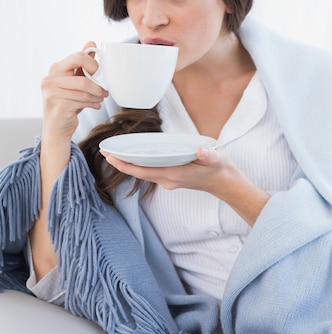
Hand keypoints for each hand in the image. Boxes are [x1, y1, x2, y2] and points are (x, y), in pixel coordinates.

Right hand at [41, 42, 107, 138]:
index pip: (78, 57)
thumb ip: (82, 63)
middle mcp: (50, 80)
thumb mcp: (75, 81)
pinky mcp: (58, 106)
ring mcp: (51, 93)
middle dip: (97, 85)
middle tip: (104, 90)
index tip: (98, 73)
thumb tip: (91, 43)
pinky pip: (82, 102)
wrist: (56, 127)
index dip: (92, 64)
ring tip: (100, 99)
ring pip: (84, 92)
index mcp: (55, 69)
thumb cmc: (67, 102)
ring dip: (97, 96)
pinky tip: (94, 105)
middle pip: (82, 78)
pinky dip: (92, 104)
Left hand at [101, 146, 270, 225]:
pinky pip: (149, 171)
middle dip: (121, 163)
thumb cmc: (220, 168)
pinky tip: (131, 156)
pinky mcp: (170, 176)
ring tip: (113, 153)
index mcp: (174, 174)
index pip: (144, 171)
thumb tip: (202, 151)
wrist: (225, 182)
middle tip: (104, 151)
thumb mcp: (217, 159)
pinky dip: (138, 164)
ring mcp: (168, 179)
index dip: (126, 165)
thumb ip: (210, 155)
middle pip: (138, 172)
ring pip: (142, 172)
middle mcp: (168, 179)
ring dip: (128, 164)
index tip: (110, 157)